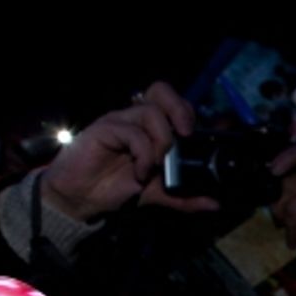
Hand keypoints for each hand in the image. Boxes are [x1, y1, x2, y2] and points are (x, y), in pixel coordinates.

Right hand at [41, 81, 219, 222]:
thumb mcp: (158, 194)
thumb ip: (185, 197)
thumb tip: (214, 205)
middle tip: (186, 136)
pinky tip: (141, 173)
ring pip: (150, 112)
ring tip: (157, 166)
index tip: (198, 136)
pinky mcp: (104, 129)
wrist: (81, 198)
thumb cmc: (115, 188)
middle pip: (161, 91)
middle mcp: (135, 118)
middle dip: (180, 110)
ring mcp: (119, 121)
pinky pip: (133, 132)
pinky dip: (144, 155)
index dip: (189, 112)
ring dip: (162, 140)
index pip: (173, 102)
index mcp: (149, 127)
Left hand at [270, 133, 295, 252]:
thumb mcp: (294, 198)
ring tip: (291, 233)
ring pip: (295, 207)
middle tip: (281, 220)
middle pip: (289, 185)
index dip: (289, 156)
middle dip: (280, 207)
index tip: (274, 169)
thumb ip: (284, 183)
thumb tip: (269, 175)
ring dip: (289, 225)